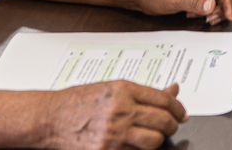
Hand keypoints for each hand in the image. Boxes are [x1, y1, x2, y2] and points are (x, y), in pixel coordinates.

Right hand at [43, 80, 186, 149]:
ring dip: (158, 141)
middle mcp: (121, 110)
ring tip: (155, 137)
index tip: (181, 113)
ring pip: (153, 142)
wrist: (51, 119)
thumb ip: (144, 92)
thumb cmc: (79, 102)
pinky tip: (137, 145)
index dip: (178, 107)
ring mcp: (114, 134)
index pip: (164, 99)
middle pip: (163, 121)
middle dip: (172, 125)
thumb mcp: (113, 88)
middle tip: (172, 126)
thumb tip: (174, 90)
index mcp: (124, 90)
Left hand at [128, 0, 231, 24]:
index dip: (227, 1)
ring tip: (205, 19)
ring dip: (216, 10)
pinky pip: (209, 2)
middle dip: (223, 6)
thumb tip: (212, 5)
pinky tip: (197, 16)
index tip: (230, 15)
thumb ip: (194, 3)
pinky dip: (207, 11)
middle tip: (213, 20)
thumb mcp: (173, 0)